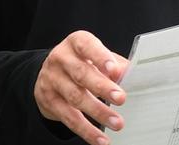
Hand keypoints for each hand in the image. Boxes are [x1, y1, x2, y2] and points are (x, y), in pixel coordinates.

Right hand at [34, 30, 130, 144]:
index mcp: (75, 42)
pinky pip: (69, 117)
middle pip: (81, 73)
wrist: (50, 74)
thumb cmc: (81, 62)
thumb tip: (131, 74)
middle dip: (102, 87)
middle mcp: (60, 58)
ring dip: (98, 112)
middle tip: (121, 98)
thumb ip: (113, 64)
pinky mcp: (48, 101)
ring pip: (75, 97)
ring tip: (117, 123)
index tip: (114, 70)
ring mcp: (52, 80)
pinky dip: (87, 130)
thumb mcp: (96, 57)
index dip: (100, 57)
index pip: (87, 46)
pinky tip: (100, 139)